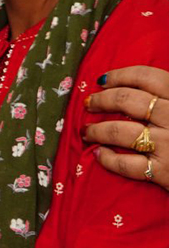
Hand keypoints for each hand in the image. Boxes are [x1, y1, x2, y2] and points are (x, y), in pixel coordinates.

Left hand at [84, 65, 168, 190]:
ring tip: (87, 131)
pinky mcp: (166, 172)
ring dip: (97, 130)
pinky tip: (100, 154)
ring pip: (121, 131)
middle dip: (102, 101)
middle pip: (129, 101)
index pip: (149, 77)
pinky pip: (127, 164)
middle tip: (88, 104)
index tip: (102, 80)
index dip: (120, 75)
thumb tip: (141, 83)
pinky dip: (108, 159)